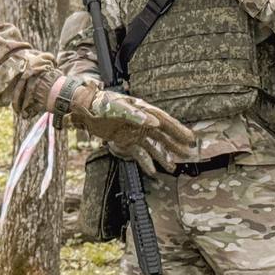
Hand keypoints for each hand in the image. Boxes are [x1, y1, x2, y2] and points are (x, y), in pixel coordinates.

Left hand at [69, 86, 194, 169]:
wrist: (83, 109)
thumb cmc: (101, 104)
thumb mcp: (117, 107)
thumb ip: (135, 114)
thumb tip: (155, 122)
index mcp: (142, 111)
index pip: (164, 121)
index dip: (178, 130)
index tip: (190, 138)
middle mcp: (141, 122)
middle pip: (162, 135)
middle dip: (175, 145)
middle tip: (189, 154)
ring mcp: (134, 132)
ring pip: (152, 146)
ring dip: (163, 156)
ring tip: (173, 167)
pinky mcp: (125, 141)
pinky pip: (139, 153)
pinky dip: (145, 161)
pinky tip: (152, 170)